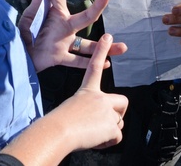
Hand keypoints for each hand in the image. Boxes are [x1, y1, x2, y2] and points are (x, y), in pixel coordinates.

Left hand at [19, 0, 127, 71]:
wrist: (18, 54)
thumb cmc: (23, 33)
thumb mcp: (28, 17)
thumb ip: (35, 4)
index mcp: (56, 13)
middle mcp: (65, 26)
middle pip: (85, 17)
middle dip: (97, 7)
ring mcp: (65, 42)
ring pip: (87, 45)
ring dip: (104, 47)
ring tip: (123, 46)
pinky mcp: (60, 56)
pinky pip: (76, 61)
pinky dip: (89, 63)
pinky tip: (106, 64)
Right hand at [52, 34, 129, 150]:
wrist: (58, 133)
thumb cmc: (58, 124)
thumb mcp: (70, 108)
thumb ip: (85, 108)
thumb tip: (95, 119)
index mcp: (87, 91)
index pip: (95, 66)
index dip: (102, 51)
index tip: (107, 37)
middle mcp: (99, 97)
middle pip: (122, 101)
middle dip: (119, 113)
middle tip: (105, 121)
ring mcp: (107, 110)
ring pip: (118, 123)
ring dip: (108, 131)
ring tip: (91, 134)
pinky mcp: (111, 125)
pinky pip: (117, 137)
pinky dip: (107, 142)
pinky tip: (95, 140)